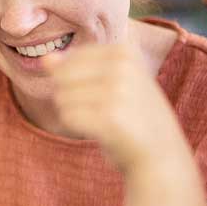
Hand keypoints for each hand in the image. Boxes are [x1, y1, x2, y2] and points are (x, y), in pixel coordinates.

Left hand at [42, 42, 185, 174]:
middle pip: (61, 77)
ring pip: (61, 98)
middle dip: (71, 97)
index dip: (77, 82)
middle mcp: (122, 67)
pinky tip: (100, 131)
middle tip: (100, 110)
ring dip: (75, 114)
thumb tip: (44, 59)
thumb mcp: (110, 82)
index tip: (105, 94)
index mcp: (124, 52)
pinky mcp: (109, 117)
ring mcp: (117, 91)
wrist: (161, 154)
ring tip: (102, 120)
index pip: (70, 59)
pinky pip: (67, 117)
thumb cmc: (133, 115)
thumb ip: (76, 66)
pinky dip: (78, 127)